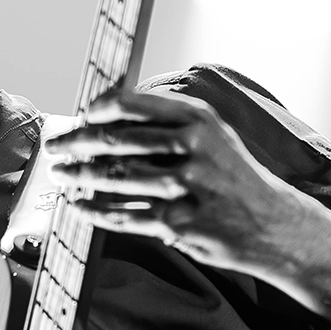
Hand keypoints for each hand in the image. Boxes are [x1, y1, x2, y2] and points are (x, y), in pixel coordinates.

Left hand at [45, 86, 309, 292]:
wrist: (275, 224)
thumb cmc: (232, 176)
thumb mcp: (212, 135)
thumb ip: (167, 122)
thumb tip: (107, 112)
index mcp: (199, 118)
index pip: (132, 104)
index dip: (98, 110)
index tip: (79, 116)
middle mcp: (194, 147)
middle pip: (116, 141)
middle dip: (77, 143)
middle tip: (56, 147)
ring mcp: (187, 187)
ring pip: (116, 178)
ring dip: (80, 176)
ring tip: (62, 175)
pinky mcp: (180, 224)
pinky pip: (125, 215)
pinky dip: (96, 210)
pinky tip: (80, 206)